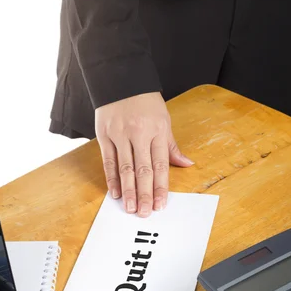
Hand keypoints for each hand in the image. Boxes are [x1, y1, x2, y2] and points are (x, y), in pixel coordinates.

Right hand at [95, 92, 192, 216]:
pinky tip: (115, 193)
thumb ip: (171, 146)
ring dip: (128, 191)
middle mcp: (139, 134)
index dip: (161, 187)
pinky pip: (109, 161)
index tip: (161, 205)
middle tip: (145, 213)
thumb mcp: (164, 120)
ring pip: (125, 168)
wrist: (120, 77)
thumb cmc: (145, 101)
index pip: (161, 165)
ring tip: (130, 208)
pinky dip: (112, 178)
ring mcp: (120, 135)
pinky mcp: (104, 135)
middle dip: (144, 194)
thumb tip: (186, 165)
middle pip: (143, 170)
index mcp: (157, 131)